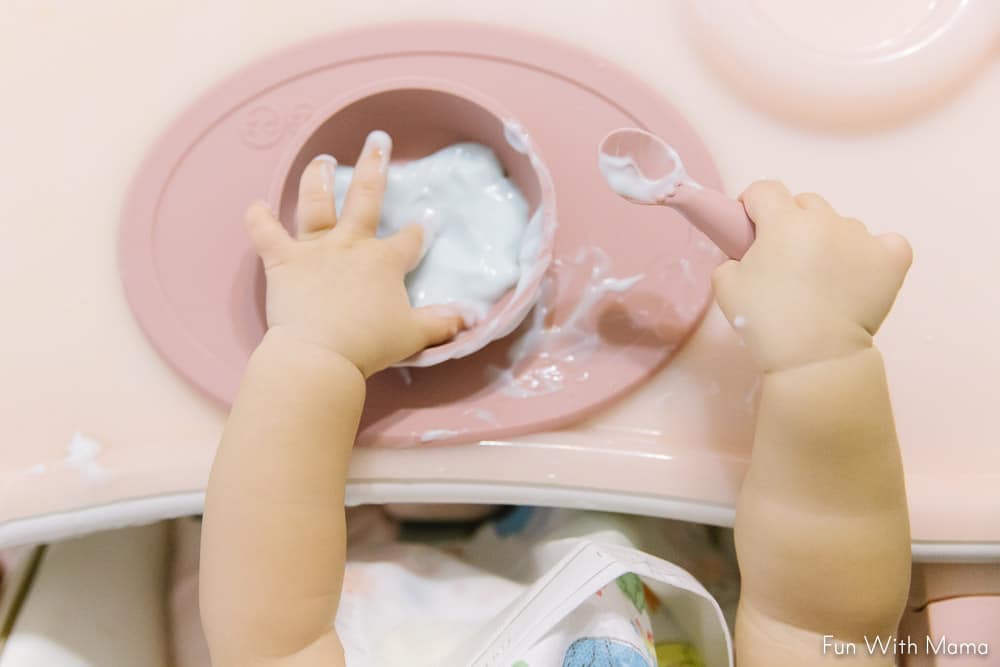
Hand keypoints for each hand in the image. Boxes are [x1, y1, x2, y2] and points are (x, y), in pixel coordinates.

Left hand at [245, 131, 466, 376]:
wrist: (322, 354)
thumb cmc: (370, 343)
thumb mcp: (414, 334)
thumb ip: (442, 323)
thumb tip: (471, 317)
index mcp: (385, 261)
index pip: (409, 239)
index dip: (419, 230)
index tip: (426, 220)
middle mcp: (352, 244)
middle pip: (366, 198)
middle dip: (375, 167)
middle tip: (378, 142)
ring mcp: (316, 249)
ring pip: (316, 204)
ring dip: (318, 180)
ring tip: (322, 161)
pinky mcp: (283, 261)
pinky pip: (266, 234)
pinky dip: (258, 220)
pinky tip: (255, 207)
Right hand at [713, 181, 911, 371]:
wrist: (814, 357)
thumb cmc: (766, 321)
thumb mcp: (725, 285)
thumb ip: (733, 257)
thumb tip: (748, 254)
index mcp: (784, 222)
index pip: (764, 190)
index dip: (752, 205)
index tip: (750, 226)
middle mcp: (826, 220)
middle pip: (805, 203)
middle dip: (792, 222)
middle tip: (786, 259)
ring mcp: (863, 237)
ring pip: (841, 224)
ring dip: (829, 240)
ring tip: (823, 277)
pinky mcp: (892, 258)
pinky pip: (886, 242)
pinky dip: (875, 252)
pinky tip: (861, 272)